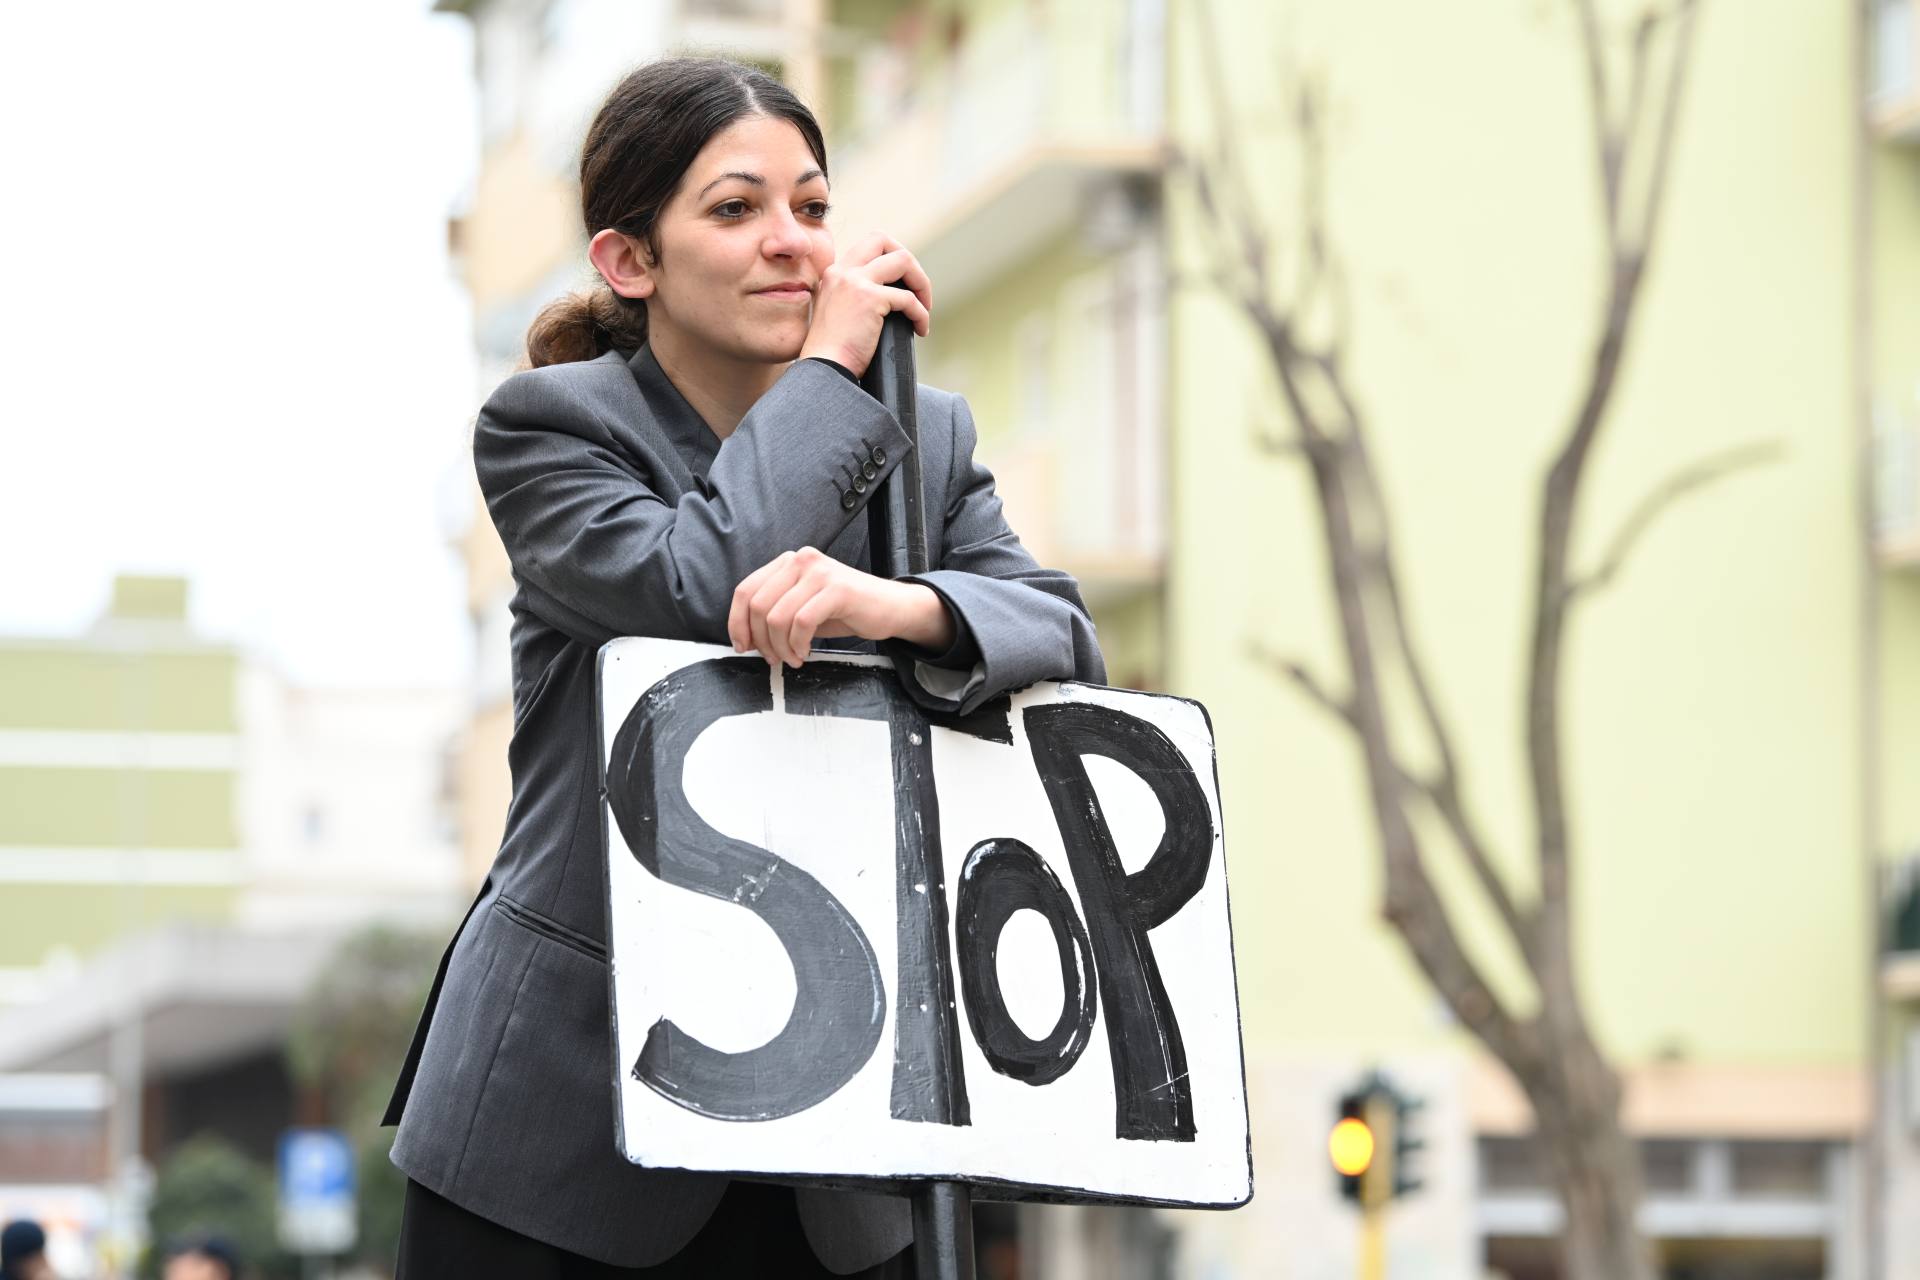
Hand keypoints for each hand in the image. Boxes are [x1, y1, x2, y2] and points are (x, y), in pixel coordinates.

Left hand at [728, 547, 954, 667]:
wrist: (890, 608)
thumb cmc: (845, 610)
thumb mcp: (802, 607)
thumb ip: (774, 613)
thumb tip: (746, 638)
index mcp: (787, 562)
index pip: (745, 590)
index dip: (737, 623)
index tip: (743, 646)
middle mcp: (800, 560)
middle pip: (757, 605)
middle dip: (761, 640)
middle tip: (773, 658)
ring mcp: (819, 572)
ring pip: (777, 616)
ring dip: (781, 647)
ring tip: (793, 658)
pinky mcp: (837, 588)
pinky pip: (802, 622)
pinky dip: (798, 644)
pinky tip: (805, 652)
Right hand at [796, 231, 932, 377]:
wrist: (823, 371)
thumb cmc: (833, 353)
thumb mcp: (839, 313)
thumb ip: (856, 297)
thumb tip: (891, 296)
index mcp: (834, 273)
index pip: (868, 245)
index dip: (891, 258)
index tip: (902, 283)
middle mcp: (842, 271)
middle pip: (883, 239)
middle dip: (908, 261)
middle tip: (917, 289)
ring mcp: (855, 282)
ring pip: (903, 260)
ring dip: (921, 282)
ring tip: (924, 308)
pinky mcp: (869, 299)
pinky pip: (909, 298)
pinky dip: (921, 314)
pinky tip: (920, 330)